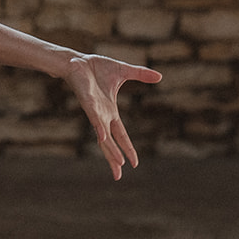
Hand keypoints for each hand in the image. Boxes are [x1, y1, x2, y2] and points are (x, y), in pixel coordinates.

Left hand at [63, 54, 161, 179]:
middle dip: (114, 159)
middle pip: (109, 142)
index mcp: (110, 112)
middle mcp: (101, 116)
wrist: (77, 61)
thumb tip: (160, 77)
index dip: (127, 148)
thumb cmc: (96, 68)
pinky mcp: (87, 103)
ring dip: (110, 149)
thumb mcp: (124, 72)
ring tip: (118, 163)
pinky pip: (94, 118)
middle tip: (118, 176)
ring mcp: (94, 111)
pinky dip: (99, 128)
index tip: (133, 164)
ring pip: (102, 135)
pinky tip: (102, 137)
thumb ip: (141, 75)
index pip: (120, 135)